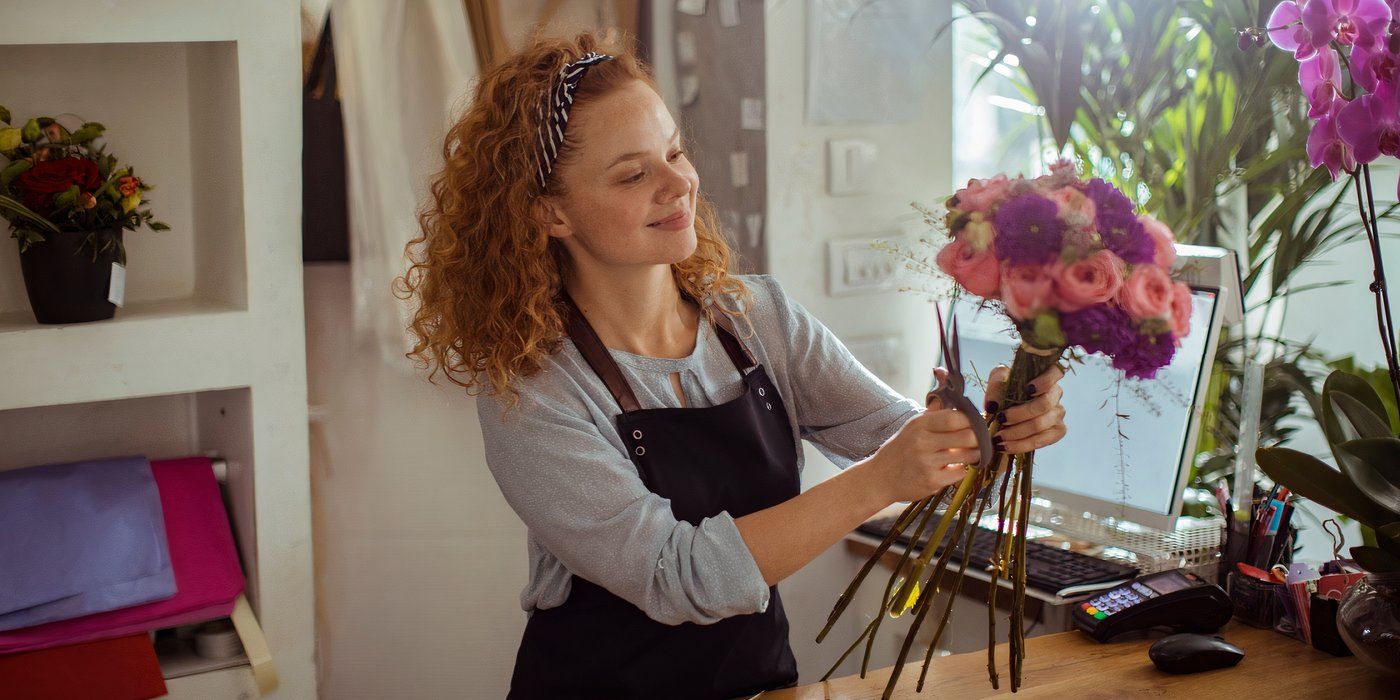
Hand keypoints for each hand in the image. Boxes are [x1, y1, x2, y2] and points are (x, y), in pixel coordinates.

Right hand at [863, 368, 980, 503]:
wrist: (880, 477)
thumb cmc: (902, 447)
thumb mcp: (915, 424)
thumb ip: (935, 404)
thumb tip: (943, 370)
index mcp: (920, 424)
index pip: (956, 418)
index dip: (972, 421)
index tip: (976, 424)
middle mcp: (922, 442)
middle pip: (968, 437)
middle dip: (978, 439)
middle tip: (978, 440)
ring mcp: (927, 462)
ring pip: (968, 456)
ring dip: (973, 455)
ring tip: (968, 453)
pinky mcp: (931, 481)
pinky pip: (959, 473)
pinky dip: (960, 470)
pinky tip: (953, 467)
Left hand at [983, 363, 1067, 454]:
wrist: (1006, 411)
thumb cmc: (1005, 390)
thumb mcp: (998, 381)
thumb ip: (995, 387)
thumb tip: (993, 406)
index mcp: (1046, 377)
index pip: (1055, 372)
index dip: (1045, 381)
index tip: (1027, 389)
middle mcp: (1056, 394)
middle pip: (1043, 405)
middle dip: (1019, 414)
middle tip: (1000, 419)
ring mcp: (1058, 414)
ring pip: (1041, 425)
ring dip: (1017, 433)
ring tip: (999, 437)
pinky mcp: (1057, 431)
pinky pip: (1042, 441)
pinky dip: (1022, 445)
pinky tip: (1006, 446)